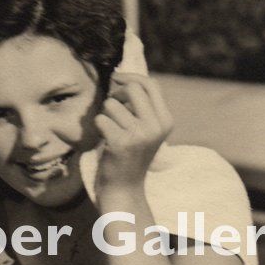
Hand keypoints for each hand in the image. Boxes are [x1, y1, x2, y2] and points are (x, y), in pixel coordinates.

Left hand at [94, 72, 172, 200]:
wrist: (125, 188)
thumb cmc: (130, 154)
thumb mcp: (146, 129)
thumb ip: (141, 105)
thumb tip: (122, 77)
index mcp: (165, 120)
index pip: (151, 84)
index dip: (131, 76)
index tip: (116, 77)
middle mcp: (156, 126)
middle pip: (132, 88)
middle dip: (116, 94)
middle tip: (111, 108)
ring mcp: (139, 135)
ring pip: (112, 104)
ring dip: (106, 115)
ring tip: (111, 131)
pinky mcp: (120, 143)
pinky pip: (101, 119)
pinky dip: (98, 127)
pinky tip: (105, 140)